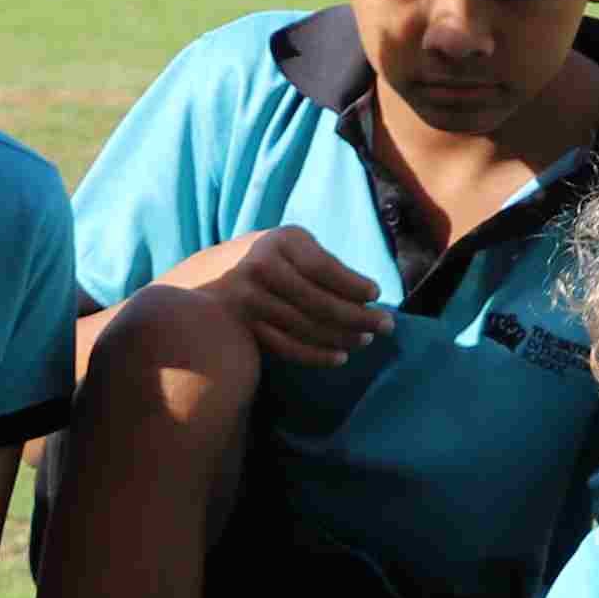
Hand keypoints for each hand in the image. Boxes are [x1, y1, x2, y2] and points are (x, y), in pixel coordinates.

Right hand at [178, 226, 388, 368]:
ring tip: (365, 340)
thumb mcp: (292, 247)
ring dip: (342, 338)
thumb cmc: (271, 260)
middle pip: (319, 301)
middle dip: (358, 317)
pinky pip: (287, 346)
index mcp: (281, 241)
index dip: (353, 285)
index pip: (323, 267)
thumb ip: (321, 264)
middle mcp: (261, 266)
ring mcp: (249, 298)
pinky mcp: (244, 326)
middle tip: (386, 326)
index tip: (376, 295)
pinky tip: (340, 356)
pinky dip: (317, 355)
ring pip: (306, 327)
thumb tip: (367, 297)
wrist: (212, 276)